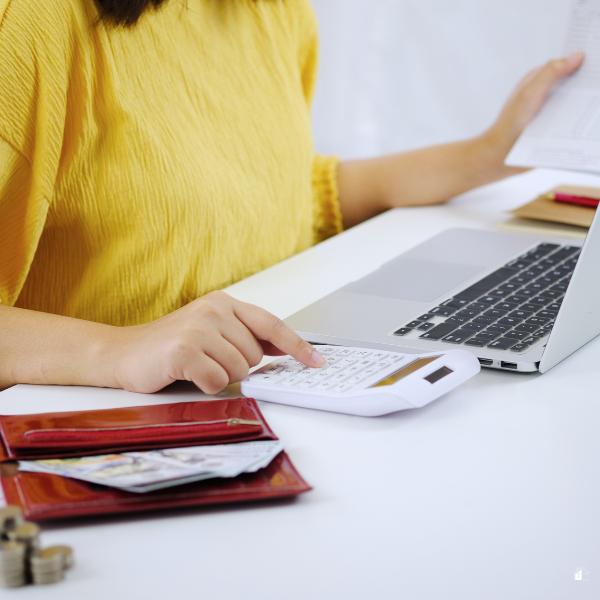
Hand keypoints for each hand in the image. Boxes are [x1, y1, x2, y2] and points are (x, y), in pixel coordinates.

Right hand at [111, 291, 325, 393]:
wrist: (122, 353)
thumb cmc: (171, 346)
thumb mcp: (211, 331)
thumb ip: (245, 336)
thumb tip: (284, 348)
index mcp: (223, 303)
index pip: (270, 323)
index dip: (297, 345)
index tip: (317, 361)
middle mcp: (213, 310)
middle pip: (255, 355)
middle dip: (237, 367)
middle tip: (209, 361)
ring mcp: (198, 328)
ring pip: (240, 370)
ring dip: (221, 377)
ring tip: (197, 366)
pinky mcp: (184, 350)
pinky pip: (218, 382)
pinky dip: (206, 386)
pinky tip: (187, 374)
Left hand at [483, 52, 583, 169]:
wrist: (501, 156)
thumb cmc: (511, 124)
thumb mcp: (529, 93)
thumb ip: (550, 73)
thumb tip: (577, 56)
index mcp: (540, 80)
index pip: (567, 63)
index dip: (586, 59)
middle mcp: (548, 94)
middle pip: (577, 83)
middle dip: (594, 82)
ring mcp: (554, 112)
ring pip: (579, 103)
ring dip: (592, 103)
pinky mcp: (557, 129)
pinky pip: (576, 122)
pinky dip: (586, 121)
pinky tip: (596, 122)